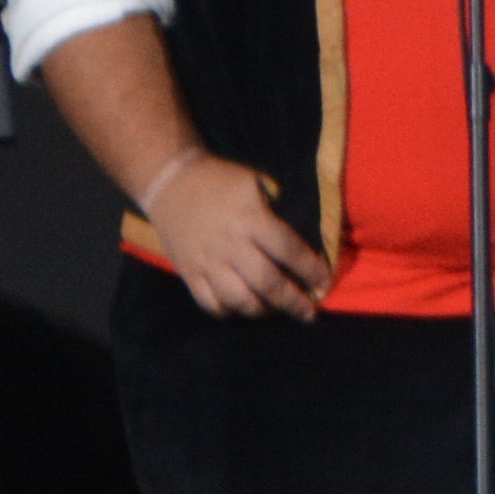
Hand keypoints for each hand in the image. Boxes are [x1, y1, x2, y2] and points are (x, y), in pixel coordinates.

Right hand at [143, 155, 331, 322]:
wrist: (169, 182)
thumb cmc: (219, 180)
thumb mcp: (255, 182)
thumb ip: (277, 211)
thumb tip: (302, 242)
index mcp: (250, 219)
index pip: (288, 250)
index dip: (309, 269)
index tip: (324, 282)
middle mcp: (230, 245)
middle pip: (266, 282)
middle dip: (292, 301)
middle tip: (309, 313)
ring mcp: (207, 262)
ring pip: (239, 300)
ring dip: (263, 311)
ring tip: (278, 311)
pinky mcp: (188, 273)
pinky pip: (210, 303)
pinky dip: (230, 312)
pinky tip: (243, 309)